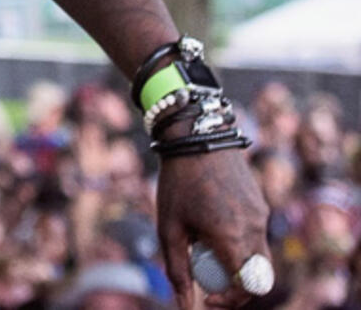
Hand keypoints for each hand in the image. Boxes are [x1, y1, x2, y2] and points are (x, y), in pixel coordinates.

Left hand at [156, 149, 270, 309]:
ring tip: (206, 253)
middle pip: (260, 279)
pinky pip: (256, 236)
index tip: (208, 299)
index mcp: (232, 236)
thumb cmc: (177, 183)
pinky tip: (212, 228)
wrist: (197, 138)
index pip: (246, 287)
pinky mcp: (261, 206)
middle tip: (212, 290)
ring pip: (260, 259)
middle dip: (238, 291)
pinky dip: (241, 245)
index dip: (230, 300)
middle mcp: (254, 228)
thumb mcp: (169, 227)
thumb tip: (184, 305)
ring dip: (240, 268)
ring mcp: (261, 216)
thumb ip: (177, 269)